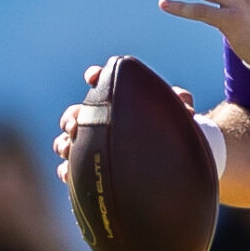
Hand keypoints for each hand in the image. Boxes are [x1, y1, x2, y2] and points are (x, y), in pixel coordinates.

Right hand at [55, 64, 195, 186]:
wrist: (174, 167)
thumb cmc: (174, 134)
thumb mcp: (180, 117)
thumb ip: (181, 105)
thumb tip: (185, 105)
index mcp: (118, 102)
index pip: (102, 83)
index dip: (95, 77)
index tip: (94, 78)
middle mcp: (102, 123)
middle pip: (76, 114)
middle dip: (72, 116)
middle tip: (76, 124)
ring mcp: (93, 147)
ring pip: (67, 141)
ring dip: (64, 142)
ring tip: (68, 147)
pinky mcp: (90, 173)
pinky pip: (71, 171)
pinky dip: (66, 170)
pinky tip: (68, 174)